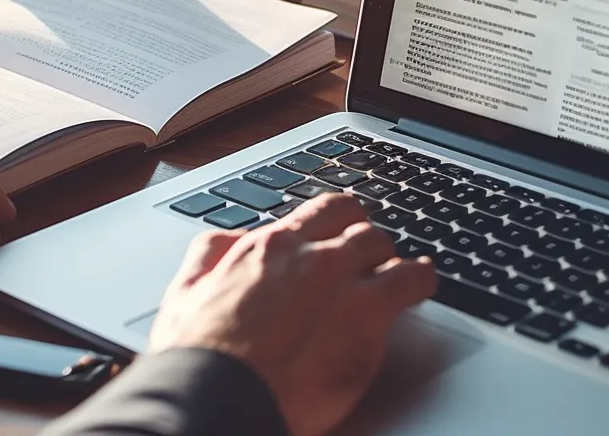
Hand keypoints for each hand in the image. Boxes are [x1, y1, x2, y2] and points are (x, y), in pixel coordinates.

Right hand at [147, 194, 437, 435]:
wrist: (219, 398)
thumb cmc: (198, 357)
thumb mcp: (185, 292)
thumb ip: (209, 256)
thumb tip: (225, 241)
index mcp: (270, 248)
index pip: (322, 211)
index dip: (338, 220)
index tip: (343, 229)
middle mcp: (311, 257)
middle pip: (360, 228)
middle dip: (366, 242)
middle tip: (369, 258)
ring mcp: (345, 285)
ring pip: (387, 249)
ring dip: (392, 260)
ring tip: (401, 272)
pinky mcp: (369, 320)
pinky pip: (412, 283)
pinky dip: (420, 280)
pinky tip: (422, 284)